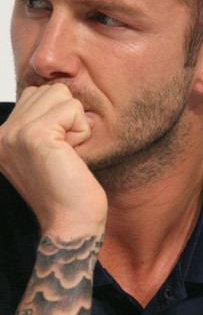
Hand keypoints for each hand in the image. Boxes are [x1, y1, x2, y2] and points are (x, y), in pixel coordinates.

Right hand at [0, 84, 106, 237]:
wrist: (71, 224)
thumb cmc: (68, 192)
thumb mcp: (47, 152)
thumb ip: (42, 123)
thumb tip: (60, 92)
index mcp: (2, 138)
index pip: (35, 94)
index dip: (59, 119)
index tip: (57, 154)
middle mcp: (2, 134)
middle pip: (49, 90)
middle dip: (67, 118)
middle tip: (64, 154)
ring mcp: (15, 133)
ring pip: (60, 94)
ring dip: (75, 123)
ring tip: (67, 154)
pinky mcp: (35, 135)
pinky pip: (72, 108)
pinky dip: (82, 130)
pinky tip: (73, 155)